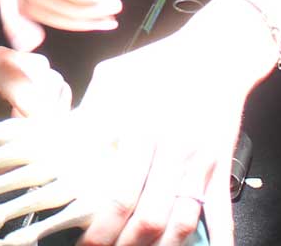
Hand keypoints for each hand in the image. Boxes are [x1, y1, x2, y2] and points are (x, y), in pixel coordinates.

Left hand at [67, 1, 279, 245]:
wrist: (216, 52)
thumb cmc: (158, 62)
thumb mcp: (112, 78)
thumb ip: (89, 113)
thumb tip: (60, 142)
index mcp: (140, 129)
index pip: (117, 193)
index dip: (98, 226)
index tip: (81, 241)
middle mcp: (171, 151)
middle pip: (149, 217)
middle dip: (123, 245)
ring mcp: (199, 163)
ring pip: (182, 222)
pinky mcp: (219, 167)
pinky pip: (220, 212)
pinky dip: (217, 239)